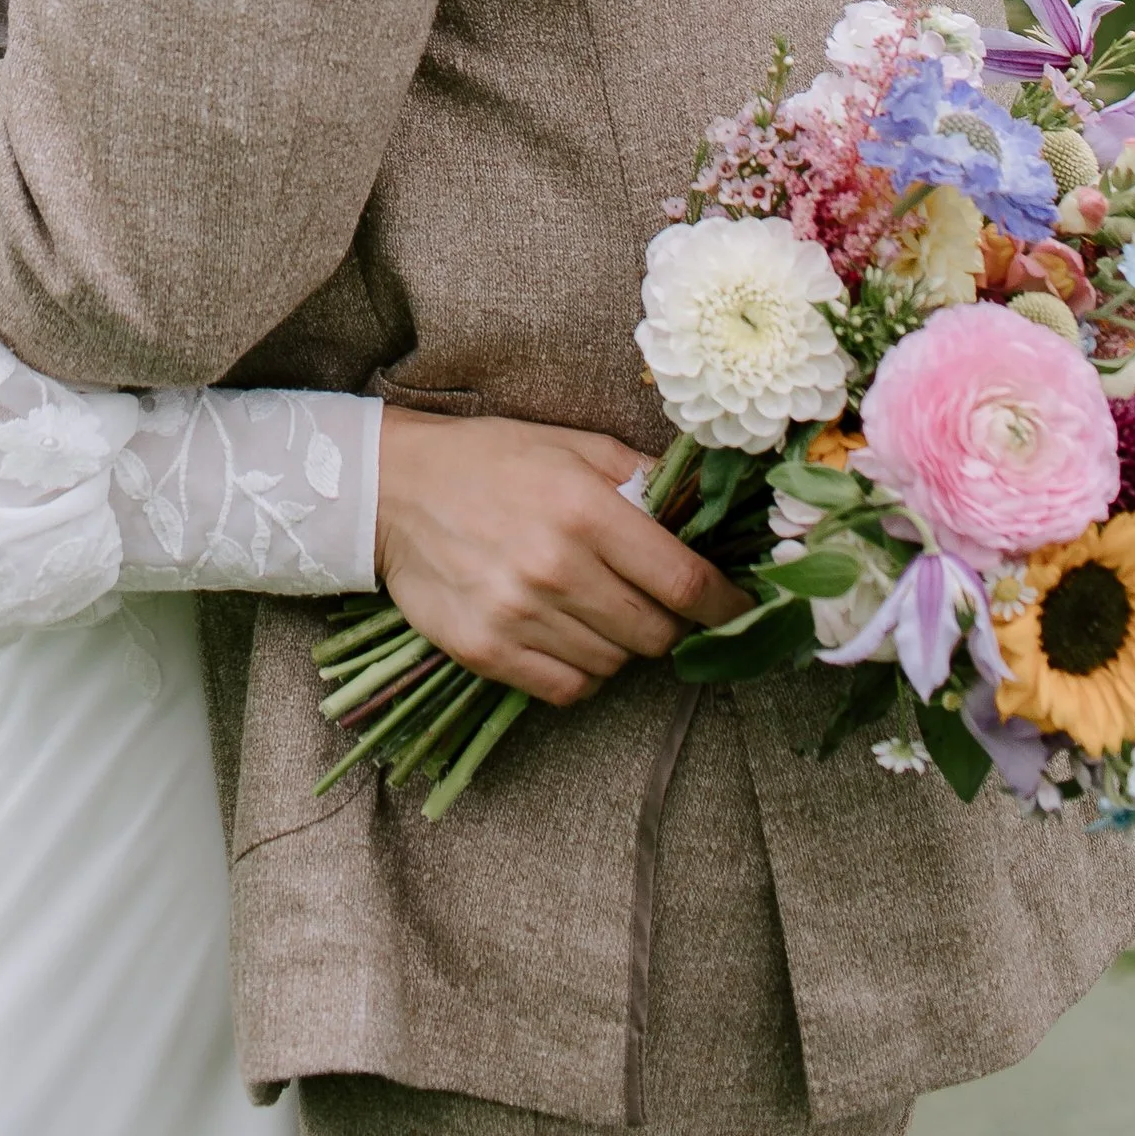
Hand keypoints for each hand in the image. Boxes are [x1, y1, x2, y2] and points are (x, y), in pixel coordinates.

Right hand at [373, 409, 748, 708]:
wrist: (394, 487)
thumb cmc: (492, 460)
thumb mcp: (573, 445)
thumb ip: (641, 477)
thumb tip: (704, 506)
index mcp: (586, 509)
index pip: (685, 583)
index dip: (725, 605)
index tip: (740, 610)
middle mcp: (557, 567)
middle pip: (656, 634)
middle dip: (668, 623)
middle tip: (650, 601)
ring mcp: (519, 614)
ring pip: (615, 664)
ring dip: (619, 644)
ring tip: (593, 607)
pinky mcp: (487, 650)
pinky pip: (568, 689)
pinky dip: (581, 672)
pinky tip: (565, 636)